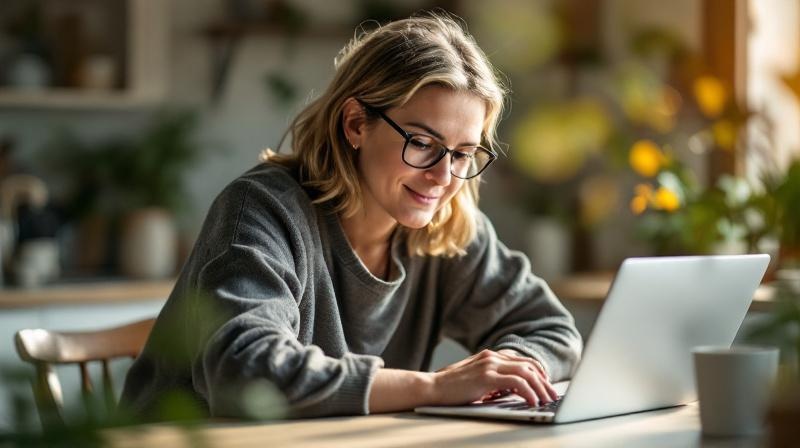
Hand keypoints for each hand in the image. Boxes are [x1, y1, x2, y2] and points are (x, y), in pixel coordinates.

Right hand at [431, 349, 557, 406]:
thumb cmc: (450, 388)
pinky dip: (528, 392)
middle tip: (552, 395)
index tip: (546, 386)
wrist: (431, 387)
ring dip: (540, 388)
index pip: (522, 361)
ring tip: (546, 401)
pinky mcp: (487, 377)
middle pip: (528, 366)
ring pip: (526, 373)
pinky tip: (532, 402)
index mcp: (490, 356)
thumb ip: (492, 380)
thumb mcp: (475, 380)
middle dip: (544, 382)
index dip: (538, 373)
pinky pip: (517, 383)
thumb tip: (510, 391)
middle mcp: (492, 357)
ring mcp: (489, 365)